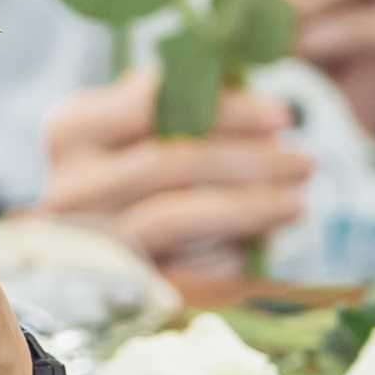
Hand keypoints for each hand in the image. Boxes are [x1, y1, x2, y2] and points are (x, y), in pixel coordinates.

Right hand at [38, 67, 312, 268]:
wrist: (86, 241)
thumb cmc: (126, 166)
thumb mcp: (137, 124)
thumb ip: (183, 100)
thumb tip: (253, 90)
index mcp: (72, 129)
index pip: (155, 104)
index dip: (226, 109)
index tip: (283, 116)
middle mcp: (68, 184)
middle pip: (171, 162)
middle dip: (249, 161)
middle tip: (305, 162)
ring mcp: (87, 237)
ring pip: (176, 217)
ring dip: (248, 207)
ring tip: (297, 203)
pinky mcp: (111, 284)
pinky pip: (178, 271)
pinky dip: (225, 258)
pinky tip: (258, 248)